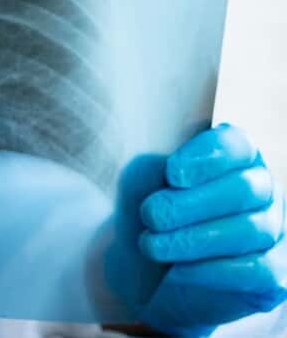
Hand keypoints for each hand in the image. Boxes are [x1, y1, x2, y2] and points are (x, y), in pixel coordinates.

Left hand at [107, 125, 285, 335]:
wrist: (156, 271)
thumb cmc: (153, 216)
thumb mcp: (143, 186)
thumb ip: (150, 170)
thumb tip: (151, 169)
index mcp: (236, 156)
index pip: (235, 146)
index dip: (206, 157)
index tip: (172, 174)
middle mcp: (263, 188)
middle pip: (244, 189)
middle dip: (191, 204)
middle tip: (151, 215)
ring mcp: (275, 229)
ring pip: (251, 230)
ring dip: (194, 239)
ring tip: (151, 245)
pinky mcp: (275, 271)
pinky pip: (256, 269)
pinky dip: (210, 270)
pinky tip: (176, 270)